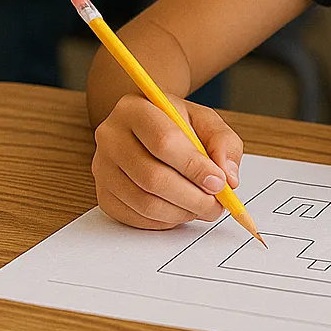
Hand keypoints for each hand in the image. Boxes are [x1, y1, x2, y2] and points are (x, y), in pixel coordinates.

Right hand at [91, 93, 242, 229]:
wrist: (147, 128)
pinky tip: (180, 209)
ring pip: (144, 203)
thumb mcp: (205, 120)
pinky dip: (165, 221)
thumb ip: (223, 143)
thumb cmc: (177, 124)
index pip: (163, 142)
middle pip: (152, 177)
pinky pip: (136, 218)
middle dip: (192, 197)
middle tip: (216, 205)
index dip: (194, 167)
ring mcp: (102, 168)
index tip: (219, 183)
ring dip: (181, 212)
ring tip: (202, 207)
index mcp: (134, 109)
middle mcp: (110, 137)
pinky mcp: (103, 195)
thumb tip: (228, 178)